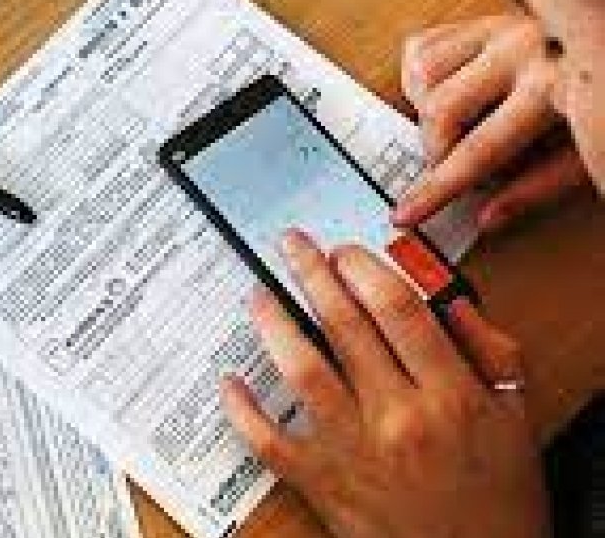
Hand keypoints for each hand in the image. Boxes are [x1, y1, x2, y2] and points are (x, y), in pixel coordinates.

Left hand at [221, 230, 548, 537]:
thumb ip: (490, 350)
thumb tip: (449, 300)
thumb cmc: (496, 497)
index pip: (397, 309)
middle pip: (345, 327)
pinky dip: (242, 410)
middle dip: (313, 275)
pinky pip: (268, 440)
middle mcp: (398, 416)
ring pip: (301, 370)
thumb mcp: (516, 417)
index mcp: (450, 394)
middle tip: (292, 247)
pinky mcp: (321, 481)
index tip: (344, 250)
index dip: (364, 268)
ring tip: (259, 294)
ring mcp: (353, 449)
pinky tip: (229, 381)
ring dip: (274, 325)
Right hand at [393, 14, 590, 231]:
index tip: (407, 213)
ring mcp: (498, 29)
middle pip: (440, 111)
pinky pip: (421, 48)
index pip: (480, 149)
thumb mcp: (585, 151)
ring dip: (426, 109)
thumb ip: (538, 186)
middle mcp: (520, 49)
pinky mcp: (480, 21)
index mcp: (552, 84)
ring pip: (423, 76)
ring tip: (456, 123)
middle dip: (437, 149)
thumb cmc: (603, 98)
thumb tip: (487, 217)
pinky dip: (421, 78)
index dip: (439, 188)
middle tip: (452, 162)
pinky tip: (448, 91)